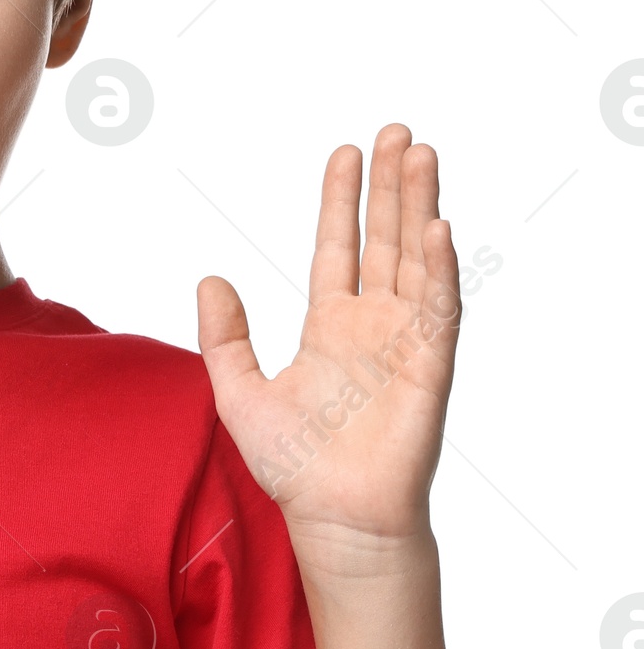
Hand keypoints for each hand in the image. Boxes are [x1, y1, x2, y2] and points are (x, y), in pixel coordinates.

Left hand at [196, 123, 459, 545]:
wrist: (332, 518)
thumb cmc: (293, 466)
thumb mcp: (239, 391)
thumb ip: (223, 336)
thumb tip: (209, 279)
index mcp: (329, 326)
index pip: (338, 246)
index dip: (341, 199)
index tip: (344, 151)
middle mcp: (371, 324)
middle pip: (384, 239)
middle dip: (390, 185)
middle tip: (395, 130)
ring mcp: (404, 342)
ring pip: (415, 260)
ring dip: (419, 208)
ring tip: (421, 154)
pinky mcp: (429, 368)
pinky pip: (438, 310)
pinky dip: (439, 270)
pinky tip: (437, 229)